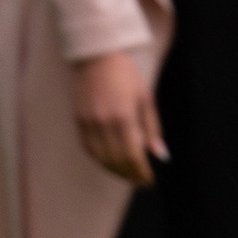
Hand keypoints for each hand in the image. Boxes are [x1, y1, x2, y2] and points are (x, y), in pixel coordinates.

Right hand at [72, 49, 167, 182]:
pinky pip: (89, 148)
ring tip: (128, 175)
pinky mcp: (78, 120)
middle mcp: (103, 122)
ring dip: (115, 171)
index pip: (133, 156)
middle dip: (130, 174)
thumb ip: (152, 128)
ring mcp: (88, 122)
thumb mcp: (145, 98)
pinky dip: (100, 160)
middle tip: (141, 181)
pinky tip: (110, 163)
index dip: (141, 172)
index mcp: (123, 117)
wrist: (96, 55)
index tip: (149, 180)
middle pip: (117, 160)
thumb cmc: (125, 74)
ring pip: (101, 158)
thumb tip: (160, 154)